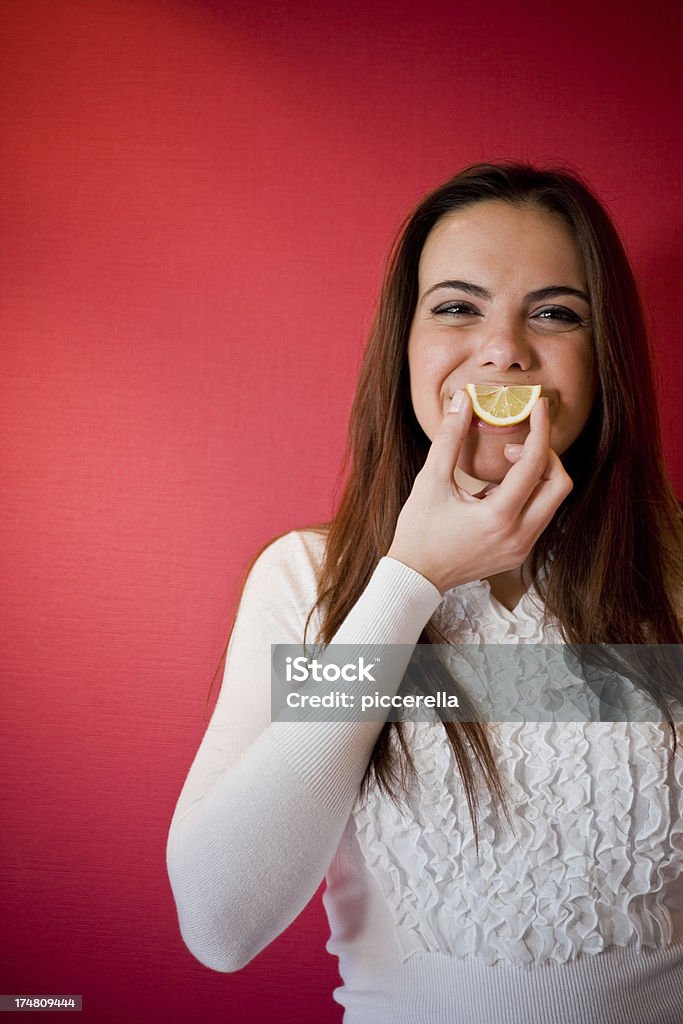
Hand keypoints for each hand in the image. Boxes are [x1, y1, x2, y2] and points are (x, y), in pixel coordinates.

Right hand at [385, 392, 572, 593]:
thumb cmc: (419, 531)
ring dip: (539, 476)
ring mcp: (522, 547)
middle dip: (545, 455)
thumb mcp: (430, 481)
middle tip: (516, 443)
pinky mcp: (519, 553)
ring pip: (553, 501)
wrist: (416, 576)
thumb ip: (449, 438)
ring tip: (505, 464)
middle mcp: (519, 535)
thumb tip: (462, 400)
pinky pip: (540, 516)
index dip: (540, 429)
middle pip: (560, 484)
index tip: (538, 406)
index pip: (535, 464)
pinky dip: (530, 494)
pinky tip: (501, 487)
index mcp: (499, 517)